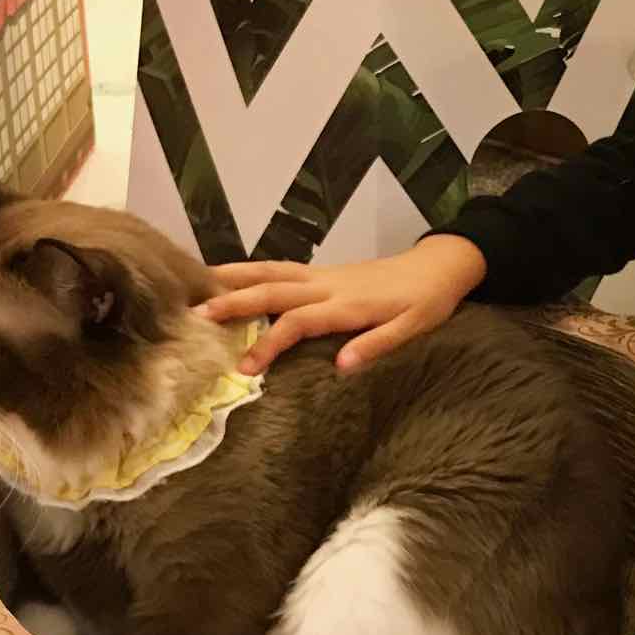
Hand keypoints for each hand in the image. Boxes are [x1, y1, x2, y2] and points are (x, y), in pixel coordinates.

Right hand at [197, 235, 487, 373]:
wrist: (438, 267)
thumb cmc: (426, 302)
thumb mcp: (412, 328)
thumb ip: (377, 345)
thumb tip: (341, 365)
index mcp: (347, 304)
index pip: (297, 322)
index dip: (268, 343)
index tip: (243, 368)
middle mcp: (328, 285)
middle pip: (273, 290)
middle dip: (234, 302)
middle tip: (196, 316)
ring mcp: (323, 275)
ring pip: (272, 271)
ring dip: (235, 277)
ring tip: (197, 285)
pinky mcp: (324, 272)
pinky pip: (280, 268)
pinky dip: (252, 271)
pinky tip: (230, 276)